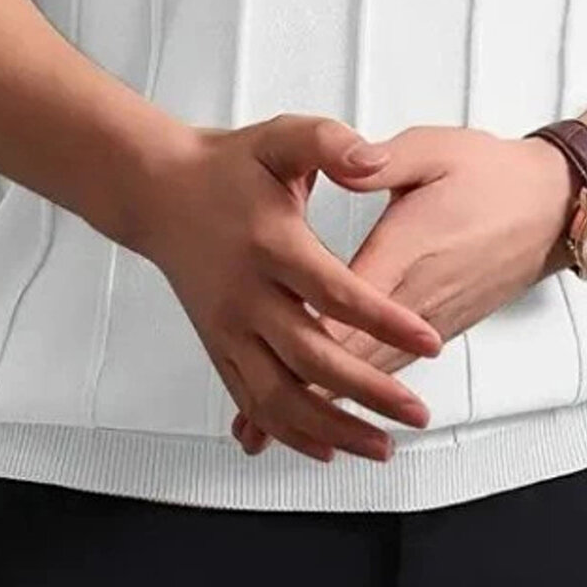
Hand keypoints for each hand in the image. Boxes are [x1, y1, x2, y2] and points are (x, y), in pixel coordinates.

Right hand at [139, 112, 443, 464]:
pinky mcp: (217, 347)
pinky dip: (289, 433)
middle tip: (417, 411)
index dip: (385, 320)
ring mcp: (227, 328)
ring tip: (382, 446)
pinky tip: (328, 448)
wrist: (157, 192)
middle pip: (310, 358)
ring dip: (332, 428)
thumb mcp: (282, 138)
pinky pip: (252, 402)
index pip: (334, 291)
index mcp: (271, 244)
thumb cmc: (227, 166)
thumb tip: (373, 160)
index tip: (430, 343)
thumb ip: (331, 143)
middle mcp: (246, 295)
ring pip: (279, 397)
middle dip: (368, 392)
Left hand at [232, 125, 576, 454]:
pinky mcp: (441, 328)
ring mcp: (432, 320)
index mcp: (408, 250)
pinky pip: (393, 370)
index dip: (303, 334)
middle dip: (298, 390)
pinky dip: (355, 394)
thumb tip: (347, 161)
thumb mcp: (434, 151)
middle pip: (352, 357)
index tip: (258, 357)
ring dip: (324, 404)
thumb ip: (383, 161)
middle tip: (250, 427)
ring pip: (372, 374)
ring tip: (275, 435)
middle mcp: (419, 298)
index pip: (348, 307)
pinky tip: (328, 408)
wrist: (555, 207)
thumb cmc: (493, 175)